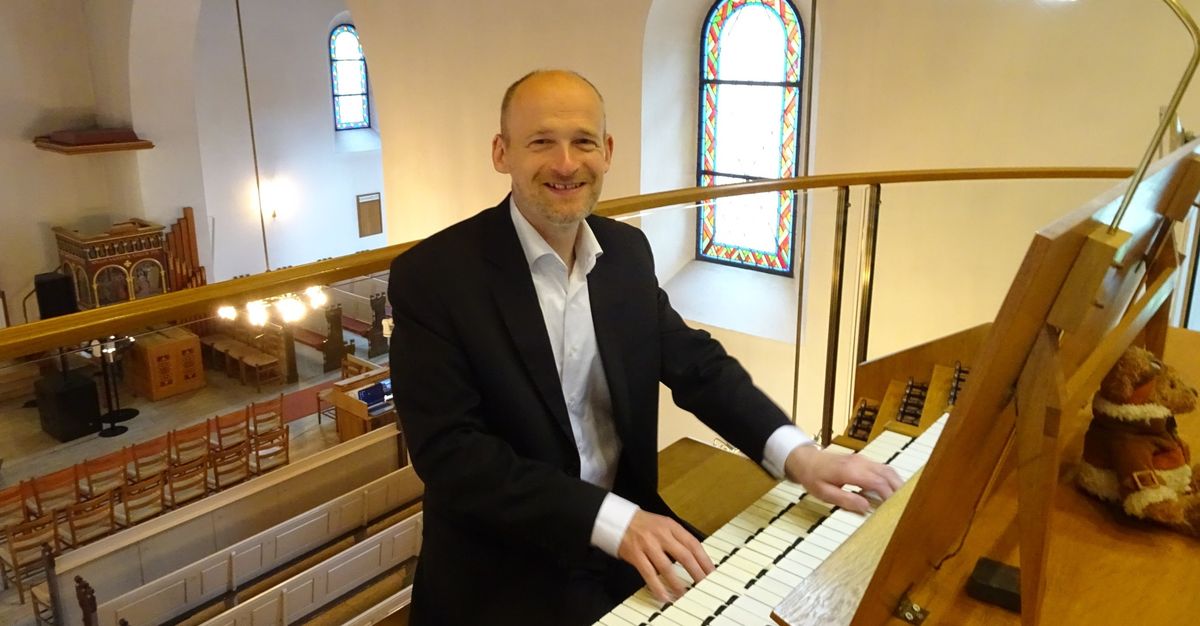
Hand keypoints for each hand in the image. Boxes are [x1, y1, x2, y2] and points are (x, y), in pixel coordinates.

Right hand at [617, 510, 714, 602]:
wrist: (617, 519)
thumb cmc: (643, 524)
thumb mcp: (664, 524)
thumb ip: (678, 538)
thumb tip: (696, 558)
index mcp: (671, 526)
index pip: (693, 544)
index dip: (704, 559)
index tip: (711, 572)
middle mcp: (661, 535)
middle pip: (684, 555)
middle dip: (697, 572)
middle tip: (704, 584)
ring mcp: (648, 545)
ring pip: (667, 567)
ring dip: (677, 583)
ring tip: (684, 594)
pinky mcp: (636, 555)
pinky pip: (648, 574)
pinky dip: (657, 587)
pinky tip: (663, 595)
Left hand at [784, 444, 902, 512]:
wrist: (805, 459)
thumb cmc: (813, 476)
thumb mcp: (824, 493)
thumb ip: (845, 500)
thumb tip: (865, 507)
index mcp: (850, 471)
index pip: (878, 482)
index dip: (889, 496)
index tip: (895, 509)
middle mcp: (859, 463)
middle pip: (887, 474)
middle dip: (898, 490)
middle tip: (905, 506)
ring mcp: (862, 460)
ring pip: (887, 469)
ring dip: (896, 483)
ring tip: (901, 500)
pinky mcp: (862, 460)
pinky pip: (881, 468)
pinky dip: (889, 479)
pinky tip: (890, 491)